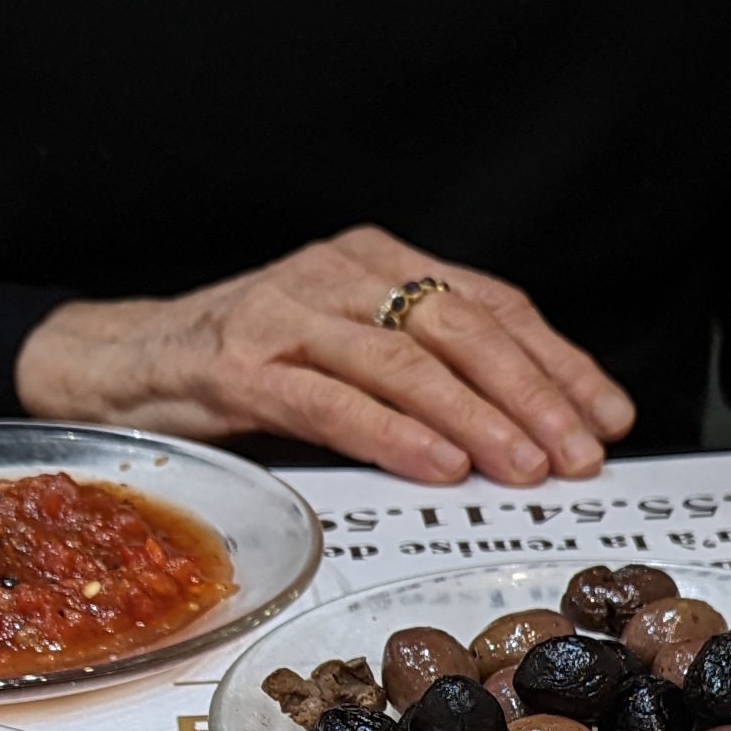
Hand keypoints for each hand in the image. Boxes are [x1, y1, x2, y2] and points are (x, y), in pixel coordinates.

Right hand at [15, 226, 632, 486]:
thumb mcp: (347, 355)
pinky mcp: (242, 364)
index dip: (556, 361)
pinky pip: (332, 401)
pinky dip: (393, 434)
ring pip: (405, 363)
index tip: (607, 416)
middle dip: (533, 394)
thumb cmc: (247, 368)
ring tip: (525, 469)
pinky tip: (439, 465)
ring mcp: (288, 313)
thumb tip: (529, 432)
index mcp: (376, 261)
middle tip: (579, 453)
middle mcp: (338, 272)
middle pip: (460, 327)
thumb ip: (422, 374)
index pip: (490, 304)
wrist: (122, 363)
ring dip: (477, 419)